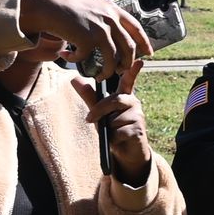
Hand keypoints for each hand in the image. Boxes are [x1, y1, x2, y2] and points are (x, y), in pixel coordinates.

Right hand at [17, 0, 151, 79]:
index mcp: (112, 9)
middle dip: (127, 63)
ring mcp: (99, 29)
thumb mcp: (91, 3)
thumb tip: (113, 25)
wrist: (47, 3)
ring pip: (113, 59)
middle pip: (129, 47)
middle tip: (121, 71)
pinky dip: (77, 61)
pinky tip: (68, 56)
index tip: (148, 53)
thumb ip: (104, 13)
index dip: (144, 42)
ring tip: (100, 76)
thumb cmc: (65, 3)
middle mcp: (110, 19)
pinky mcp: (86, 39)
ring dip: (107, 71)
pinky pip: (86, 58)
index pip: (136, 28)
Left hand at [78, 62, 152, 183]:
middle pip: (115, 100)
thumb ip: (89, 96)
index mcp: (124, 97)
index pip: (128, 81)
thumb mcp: (99, 112)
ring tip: (111, 133)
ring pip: (116, 119)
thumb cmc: (112, 129)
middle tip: (89, 119)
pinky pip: (120, 132)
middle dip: (100, 110)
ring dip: (108, 128)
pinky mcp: (139, 130)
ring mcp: (138, 116)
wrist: (125, 152)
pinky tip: (116, 141)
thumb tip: (74, 79)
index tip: (139, 61)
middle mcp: (133, 103)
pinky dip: (113, 138)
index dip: (133, 71)